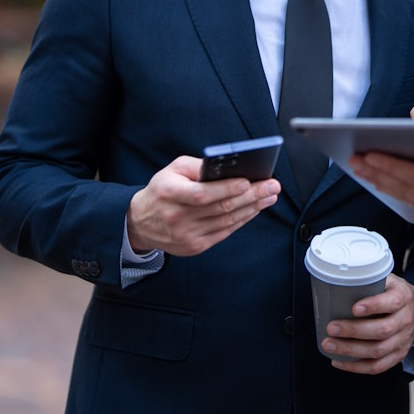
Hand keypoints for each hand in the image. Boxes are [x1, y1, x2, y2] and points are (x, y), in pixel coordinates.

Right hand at [126, 156, 279, 256]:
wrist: (141, 222)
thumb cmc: (162, 190)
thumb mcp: (173, 170)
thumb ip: (199, 166)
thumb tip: (229, 167)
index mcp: (169, 193)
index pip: (201, 194)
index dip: (226, 189)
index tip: (248, 181)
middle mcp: (177, 216)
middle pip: (220, 208)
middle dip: (251, 196)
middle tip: (272, 186)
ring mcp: (186, 234)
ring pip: (227, 221)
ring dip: (252, 208)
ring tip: (269, 196)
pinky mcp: (194, 246)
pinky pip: (224, 232)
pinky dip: (242, 220)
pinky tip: (254, 209)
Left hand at [320, 275, 413, 374]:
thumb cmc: (393, 293)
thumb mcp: (388, 280)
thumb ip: (369, 280)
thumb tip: (336, 280)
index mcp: (403, 297)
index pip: (392, 302)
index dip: (373, 306)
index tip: (354, 308)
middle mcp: (406, 320)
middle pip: (382, 330)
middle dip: (354, 331)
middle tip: (331, 328)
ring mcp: (403, 340)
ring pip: (378, 351)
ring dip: (351, 350)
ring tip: (329, 345)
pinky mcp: (398, 355)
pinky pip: (378, 366)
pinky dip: (356, 367)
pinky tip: (339, 361)